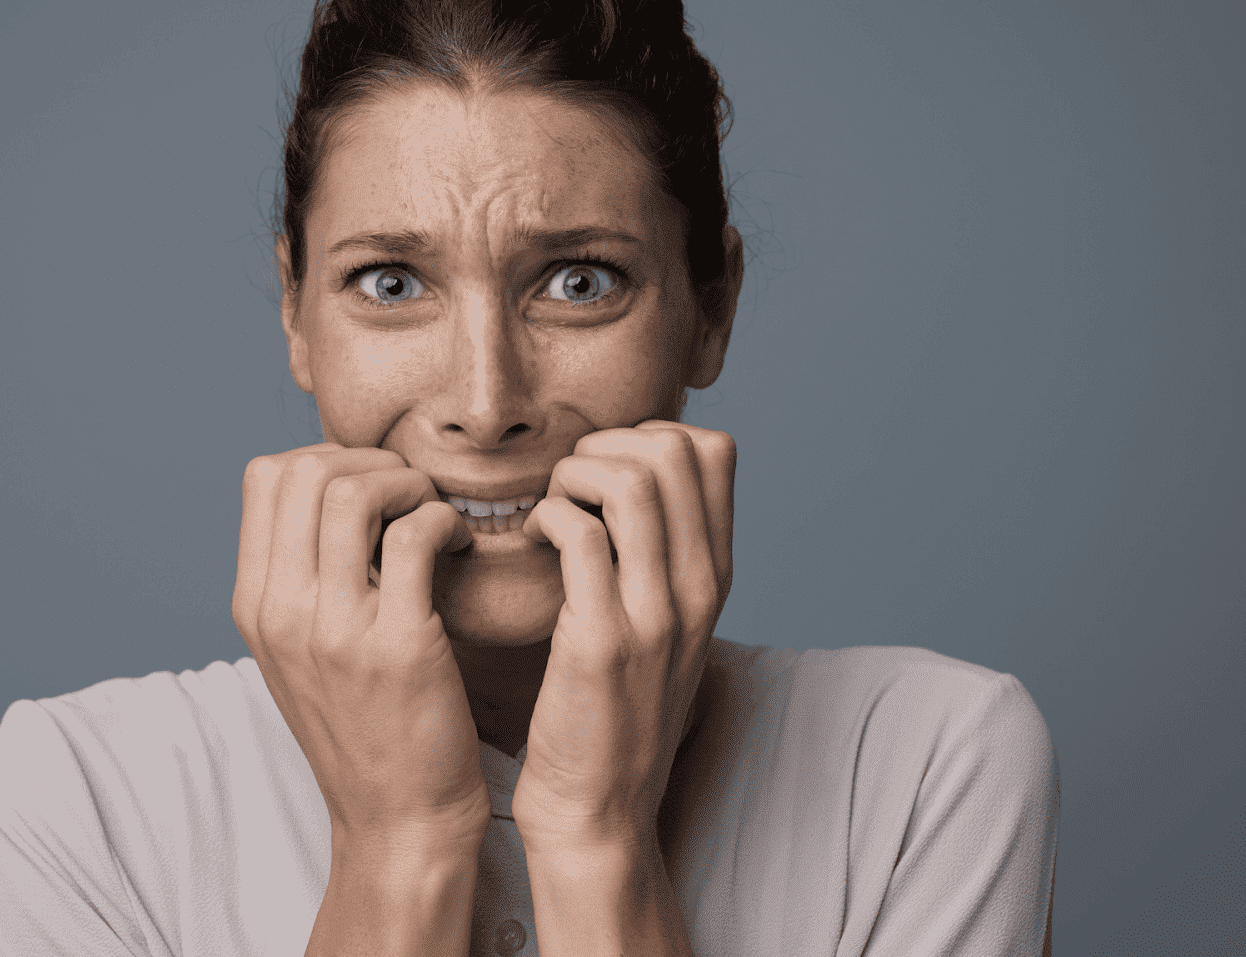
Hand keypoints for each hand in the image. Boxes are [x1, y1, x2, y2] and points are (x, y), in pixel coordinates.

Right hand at [232, 443, 491, 852]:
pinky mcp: (398, 646)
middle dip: (370, 460)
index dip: (327, 457)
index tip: (372, 484)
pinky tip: (460, 547)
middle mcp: (282, 611)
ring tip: (432, 514)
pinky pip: (416, 535)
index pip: (264, 476)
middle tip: (410, 493)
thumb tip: (329, 486)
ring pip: (356, 490)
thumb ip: (300, 574)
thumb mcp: (300, 649)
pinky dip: (445, 522)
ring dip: (408, 484)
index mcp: (254, 604)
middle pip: (307, 470)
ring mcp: (334, 629)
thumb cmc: (363, 724)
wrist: (397, 818)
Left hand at [512, 421, 735, 850]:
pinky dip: (547, 517)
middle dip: (605, 446)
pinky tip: (531, 542)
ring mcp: (656, 616)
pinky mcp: (603, 642)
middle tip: (568, 487)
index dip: (648, 436)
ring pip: (631, 482)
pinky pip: (581, 534)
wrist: (598, 809)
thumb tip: (630, 479)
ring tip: (550, 509)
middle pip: (673, 452)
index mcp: (714, 578)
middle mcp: (698, 590)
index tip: (603, 472)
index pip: (714, 452)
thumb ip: (659, 558)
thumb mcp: (663, 628)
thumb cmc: (612, 712)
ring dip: (574, 475)